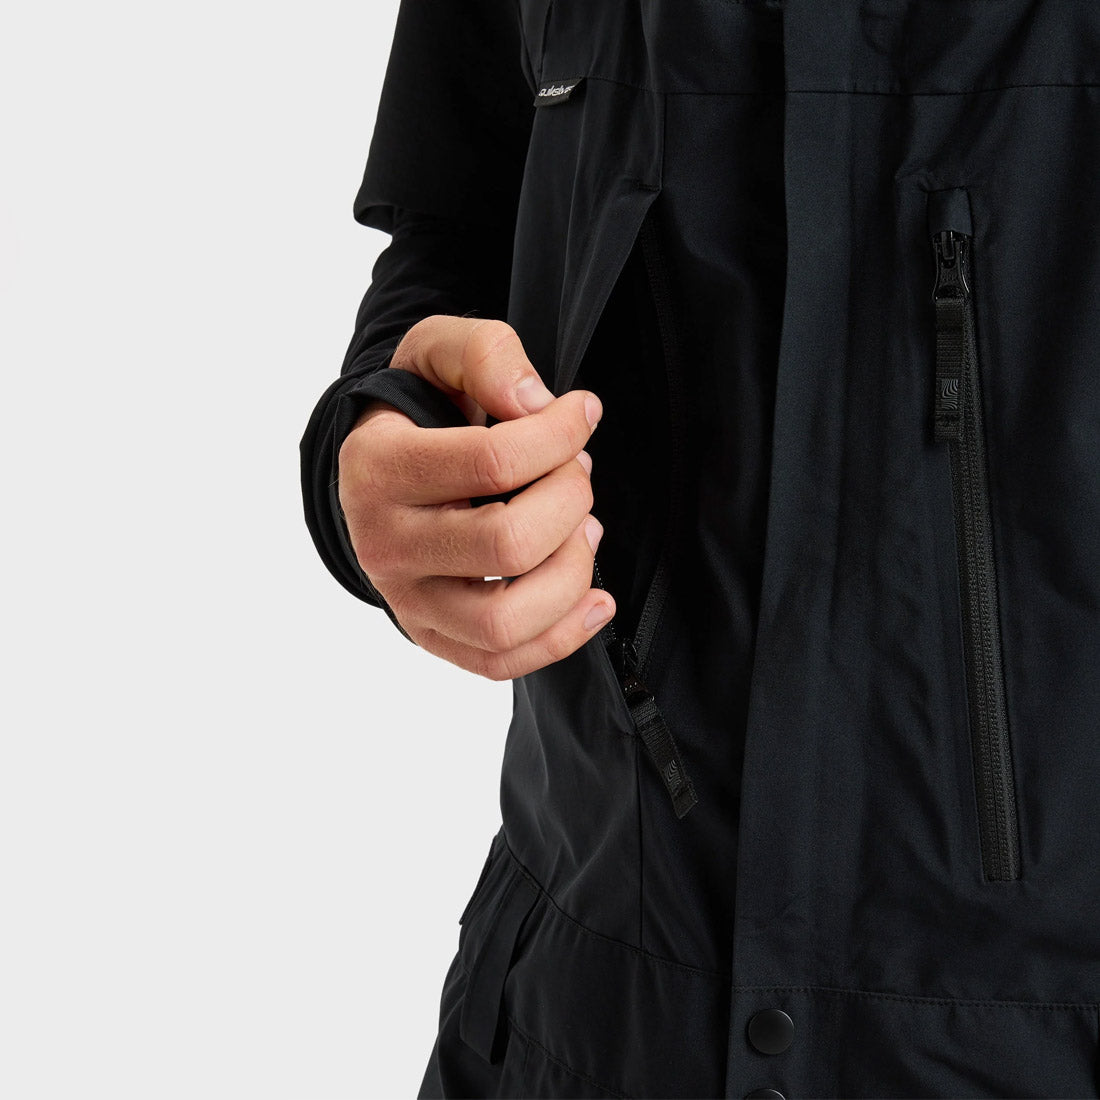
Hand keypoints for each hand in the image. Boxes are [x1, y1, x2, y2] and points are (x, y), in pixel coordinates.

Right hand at [337, 316, 613, 678]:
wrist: (378, 469)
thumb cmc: (417, 410)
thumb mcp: (436, 352)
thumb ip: (484, 354)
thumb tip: (534, 403)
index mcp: (377, 467)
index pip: (493, 461)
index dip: (561, 435)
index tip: (582, 413)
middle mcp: (382, 543)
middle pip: (508, 543)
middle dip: (570, 501)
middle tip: (577, 473)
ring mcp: (405, 599)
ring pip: (505, 619)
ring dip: (571, 572)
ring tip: (584, 530)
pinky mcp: (430, 635)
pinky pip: (500, 663)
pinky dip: (561, 638)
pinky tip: (595, 598)